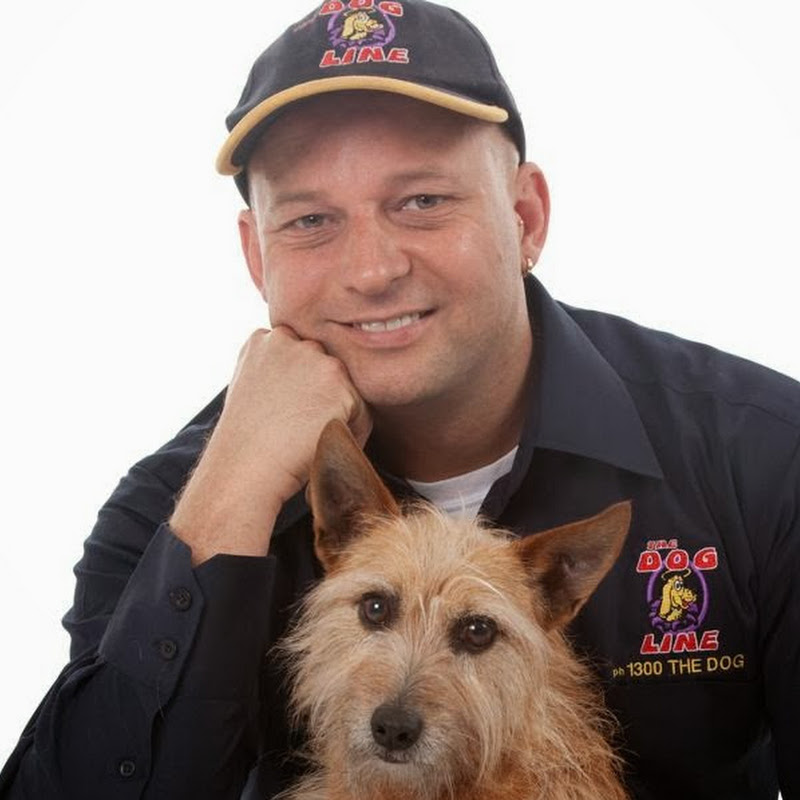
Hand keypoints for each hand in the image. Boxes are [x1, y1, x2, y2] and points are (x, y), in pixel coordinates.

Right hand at [170, 325, 370, 563]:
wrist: (244, 469)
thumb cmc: (247, 445)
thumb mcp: (251, 393)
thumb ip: (275, 374)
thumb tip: (305, 384)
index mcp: (262, 341)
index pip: (300, 357)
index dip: (303, 391)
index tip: (295, 417)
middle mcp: (286, 339)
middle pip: (324, 367)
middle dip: (323, 398)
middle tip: (308, 433)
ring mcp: (312, 356)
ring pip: (344, 385)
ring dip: (340, 412)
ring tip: (317, 442)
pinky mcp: (336, 379)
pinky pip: (360, 409)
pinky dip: (353, 431)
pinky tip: (327, 448)